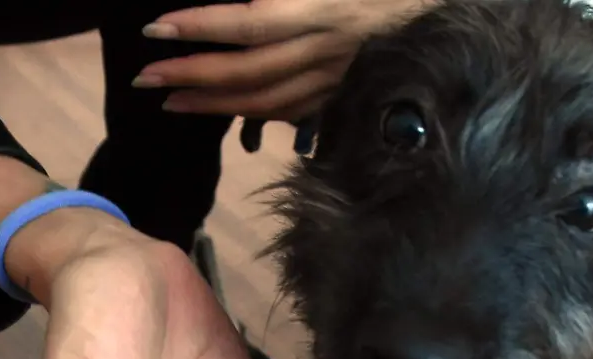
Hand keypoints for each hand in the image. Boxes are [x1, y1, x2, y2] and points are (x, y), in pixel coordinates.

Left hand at [133, 0, 429, 119]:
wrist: (447, 12)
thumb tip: (244, 5)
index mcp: (323, 9)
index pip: (250, 24)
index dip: (201, 27)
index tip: (156, 29)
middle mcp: (328, 49)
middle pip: (250, 71)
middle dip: (193, 75)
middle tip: (146, 78)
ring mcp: (336, 77)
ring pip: (266, 100)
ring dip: (213, 104)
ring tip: (170, 102)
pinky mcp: (344, 92)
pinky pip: (291, 111)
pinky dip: (252, 114)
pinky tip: (222, 110)